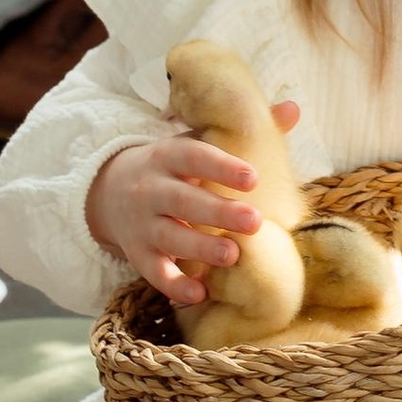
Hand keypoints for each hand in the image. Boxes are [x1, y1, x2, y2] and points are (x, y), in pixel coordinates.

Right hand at [86, 101, 299, 309]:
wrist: (108, 190)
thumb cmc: (172, 167)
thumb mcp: (195, 142)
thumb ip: (242, 131)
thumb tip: (292, 108)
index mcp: (168, 155)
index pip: (194, 155)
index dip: (222, 166)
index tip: (252, 177)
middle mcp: (151, 188)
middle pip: (183, 199)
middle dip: (218, 212)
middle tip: (255, 221)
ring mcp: (141, 223)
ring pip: (169, 236)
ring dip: (199, 247)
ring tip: (232, 256)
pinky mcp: (137, 253)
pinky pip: (153, 272)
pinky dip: (174, 285)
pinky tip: (200, 293)